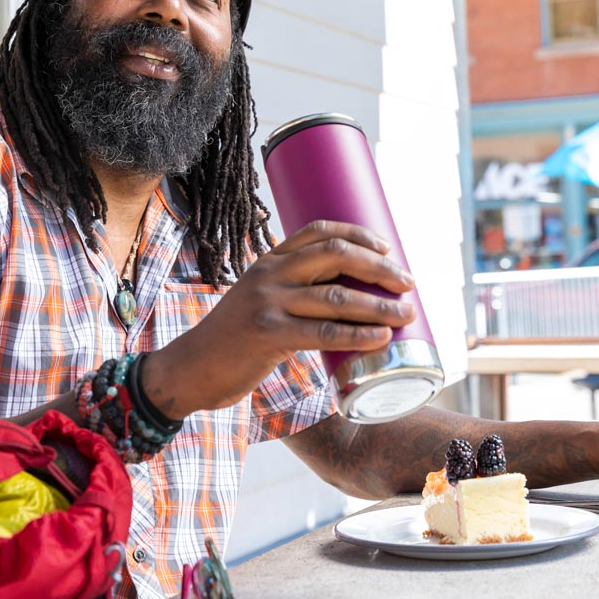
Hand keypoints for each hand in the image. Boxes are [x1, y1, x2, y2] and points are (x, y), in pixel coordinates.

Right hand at [142, 220, 416, 416]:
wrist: (190, 368)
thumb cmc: (234, 340)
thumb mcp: (260, 302)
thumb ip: (294, 296)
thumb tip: (348, 300)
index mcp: (269, 260)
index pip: (318, 230)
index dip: (358, 234)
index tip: (387, 248)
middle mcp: (269, 273)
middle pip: (335, 255)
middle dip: (379, 267)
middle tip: (408, 283)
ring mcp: (267, 302)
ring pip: (335, 296)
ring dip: (378, 305)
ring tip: (405, 313)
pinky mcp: (267, 334)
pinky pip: (323, 332)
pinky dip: (357, 334)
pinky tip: (380, 338)